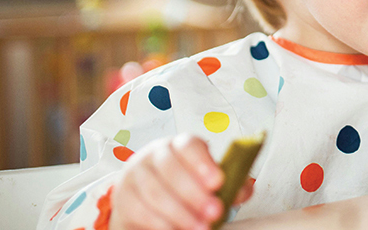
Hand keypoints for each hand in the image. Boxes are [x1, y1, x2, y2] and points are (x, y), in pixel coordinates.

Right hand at [110, 134, 253, 229]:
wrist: (146, 198)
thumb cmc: (184, 185)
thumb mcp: (207, 179)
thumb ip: (228, 182)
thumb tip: (244, 189)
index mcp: (178, 145)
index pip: (188, 145)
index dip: (202, 162)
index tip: (218, 181)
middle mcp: (153, 156)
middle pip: (170, 169)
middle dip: (194, 194)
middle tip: (215, 212)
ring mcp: (135, 176)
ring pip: (155, 193)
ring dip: (180, 213)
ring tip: (201, 227)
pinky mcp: (124, 199)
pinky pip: (140, 211)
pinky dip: (161, 223)